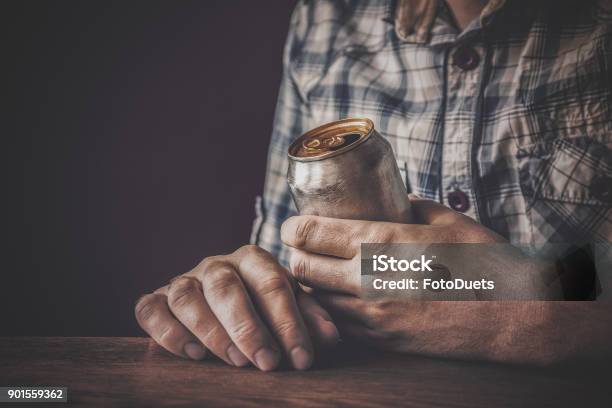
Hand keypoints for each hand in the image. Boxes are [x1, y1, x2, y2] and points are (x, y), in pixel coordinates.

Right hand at [135, 245, 338, 370]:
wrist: (223, 298)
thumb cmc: (263, 306)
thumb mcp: (291, 308)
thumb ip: (309, 318)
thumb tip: (329, 338)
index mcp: (253, 260)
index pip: (271, 283)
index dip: (288, 322)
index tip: (301, 358)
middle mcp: (216, 265)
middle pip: (226, 287)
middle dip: (249, 327)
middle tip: (268, 363)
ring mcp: (184, 280)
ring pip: (186, 296)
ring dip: (211, 331)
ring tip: (235, 362)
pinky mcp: (157, 299)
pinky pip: (150, 309)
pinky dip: (167, 332)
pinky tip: (192, 354)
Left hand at [280, 195, 559, 350]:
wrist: (513, 318)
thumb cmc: (485, 262)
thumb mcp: (448, 220)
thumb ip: (411, 206)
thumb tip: (392, 201)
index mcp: (381, 241)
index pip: (311, 234)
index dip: (292, 229)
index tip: (290, 227)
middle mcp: (367, 278)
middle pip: (303, 270)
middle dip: (295, 258)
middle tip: (301, 250)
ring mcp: (372, 314)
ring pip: (315, 301)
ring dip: (310, 287)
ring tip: (318, 276)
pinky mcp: (382, 339)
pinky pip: (338, 324)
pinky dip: (330, 311)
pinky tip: (340, 301)